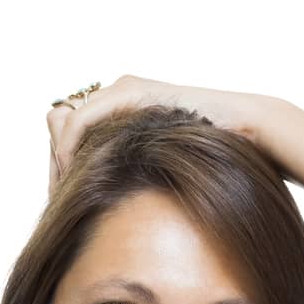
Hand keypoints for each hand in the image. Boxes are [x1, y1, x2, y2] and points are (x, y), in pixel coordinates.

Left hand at [46, 74, 267, 198]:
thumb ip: (131, 180)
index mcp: (121, 116)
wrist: (247, 133)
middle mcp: (117, 97)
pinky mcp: (130, 92)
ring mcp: (123, 91)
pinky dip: (70, 147)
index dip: (60, 169)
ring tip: (66, 192)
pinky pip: (80, 120)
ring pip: (64, 122)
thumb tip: (104, 212)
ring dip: (59, 158)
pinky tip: (75, 175)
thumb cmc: (214, 161)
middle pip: (61, 128)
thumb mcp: (160, 175)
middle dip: (56, 165)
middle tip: (59, 200)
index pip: (71, 136)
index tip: (61, 203)